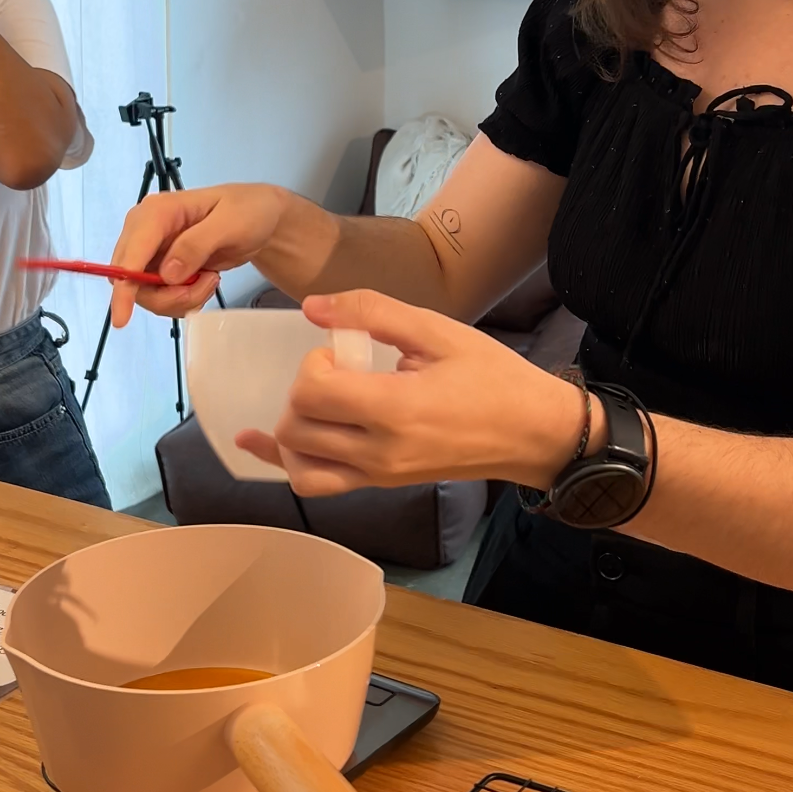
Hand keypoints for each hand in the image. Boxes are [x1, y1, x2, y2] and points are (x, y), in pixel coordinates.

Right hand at [109, 183, 283, 325]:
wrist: (260, 218)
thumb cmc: (248, 211)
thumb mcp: (231, 223)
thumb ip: (197, 244)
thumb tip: (167, 274)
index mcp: (157, 212)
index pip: (130, 253)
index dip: (125, 286)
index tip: (122, 317)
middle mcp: (145, 232)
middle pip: (132, 280)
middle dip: (167, 295)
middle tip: (206, 286)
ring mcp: (152, 252)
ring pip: (146, 294)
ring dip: (180, 298)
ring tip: (211, 280)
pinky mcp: (161, 268)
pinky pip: (160, 296)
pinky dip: (183, 300)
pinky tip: (205, 282)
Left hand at [234, 288, 587, 495]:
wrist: (531, 432)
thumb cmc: (492, 377)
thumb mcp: (438, 331)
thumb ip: (373, 312)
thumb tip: (314, 306)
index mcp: (395, 408)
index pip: (311, 393)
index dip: (313, 363)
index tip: (342, 351)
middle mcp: (379, 451)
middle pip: (295, 428)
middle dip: (300, 391)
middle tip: (336, 370)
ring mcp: (378, 475)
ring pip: (296, 464)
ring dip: (291, 427)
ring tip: (322, 401)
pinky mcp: (381, 485)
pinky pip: (316, 485)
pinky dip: (288, 462)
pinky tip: (261, 442)